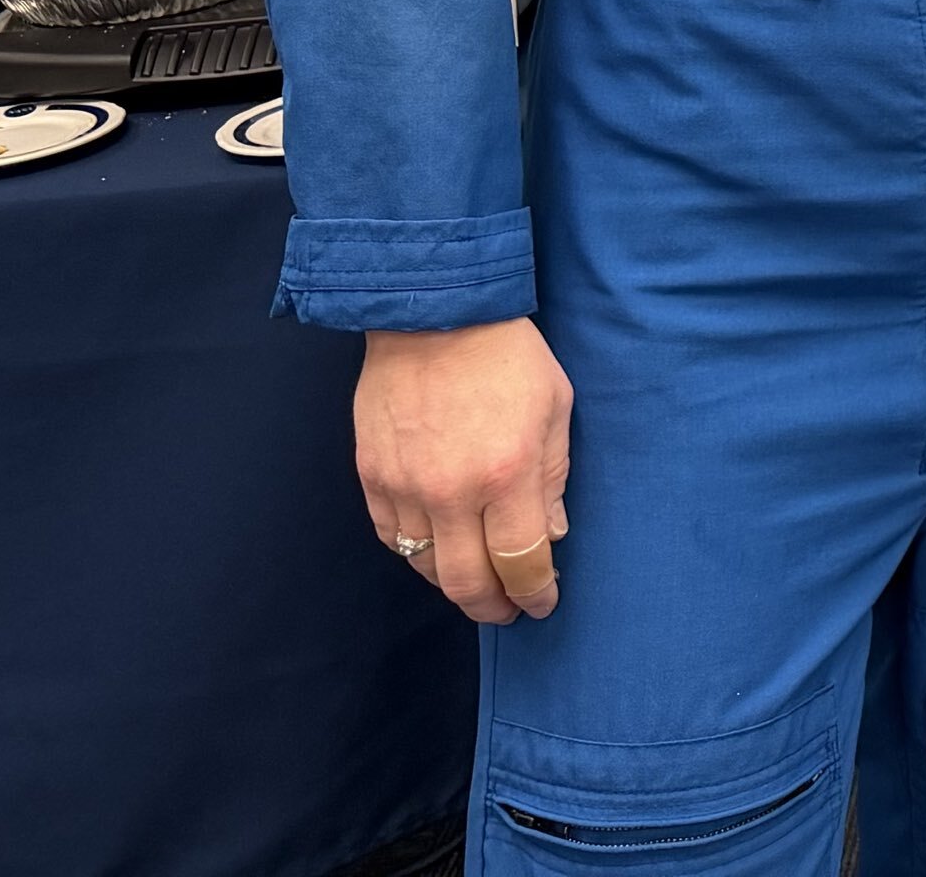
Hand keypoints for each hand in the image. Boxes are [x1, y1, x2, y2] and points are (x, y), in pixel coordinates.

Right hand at [356, 318, 572, 622]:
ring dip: (453, 582)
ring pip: (424, 565)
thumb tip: (551, 536)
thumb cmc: (507, 356)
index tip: (543, 602)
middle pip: (466, 582)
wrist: (434, 314)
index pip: (521, 561)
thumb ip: (553, 477)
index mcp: (506, 474)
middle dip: (492, 607)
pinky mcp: (371, 477)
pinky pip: (391, 537)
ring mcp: (404, 487)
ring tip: (475, 582)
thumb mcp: (554, 408)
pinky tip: (437, 548)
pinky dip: (416, 552)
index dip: (535, 592)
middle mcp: (451, 491)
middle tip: (507, 611)